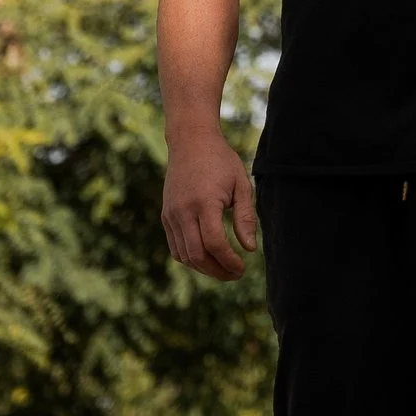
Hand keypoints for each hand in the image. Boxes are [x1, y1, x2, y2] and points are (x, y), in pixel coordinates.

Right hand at [162, 130, 256, 280]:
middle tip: (235, 274)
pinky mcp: (166, 216)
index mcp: (204, 202)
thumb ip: (245, 217)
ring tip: (223, 268)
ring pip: (184, 255)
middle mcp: (183, 211)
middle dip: (218, 271)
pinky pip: (175, 247)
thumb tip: (249, 248)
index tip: (243, 267)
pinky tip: (207, 258)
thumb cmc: (221, 161)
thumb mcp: (241, 184)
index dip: (229, 261)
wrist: (190, 142)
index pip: (215, 244)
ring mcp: (171, 214)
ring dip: (204, 268)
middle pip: (197, 255)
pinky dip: (190, 258)